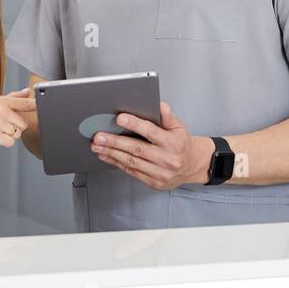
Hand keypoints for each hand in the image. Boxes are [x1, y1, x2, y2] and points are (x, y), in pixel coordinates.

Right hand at [0, 89, 31, 154]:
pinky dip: (5, 143)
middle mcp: (1, 111)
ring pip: (18, 133)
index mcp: (3, 102)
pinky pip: (11, 142)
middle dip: (17, 127)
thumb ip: (14, 97)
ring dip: (10, 135)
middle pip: (24, 123)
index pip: (25, 103)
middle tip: (4, 126)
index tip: (45, 105)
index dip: (36, 105)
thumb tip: (27, 91)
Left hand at [92, 103, 208, 190]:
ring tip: (97, 146)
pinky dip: (116, 163)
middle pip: (137, 149)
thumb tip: (160, 105)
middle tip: (99, 136)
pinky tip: (106, 156)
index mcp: (173, 142)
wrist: (191, 166)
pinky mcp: (153, 182)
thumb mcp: (179, 127)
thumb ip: (168, 117)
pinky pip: (131, 171)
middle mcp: (166, 159)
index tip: (120, 118)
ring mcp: (159, 172)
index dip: (135, 124)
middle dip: (115, 142)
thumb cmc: (181, 144)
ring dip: (111, 153)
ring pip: (131, 162)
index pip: (151, 132)